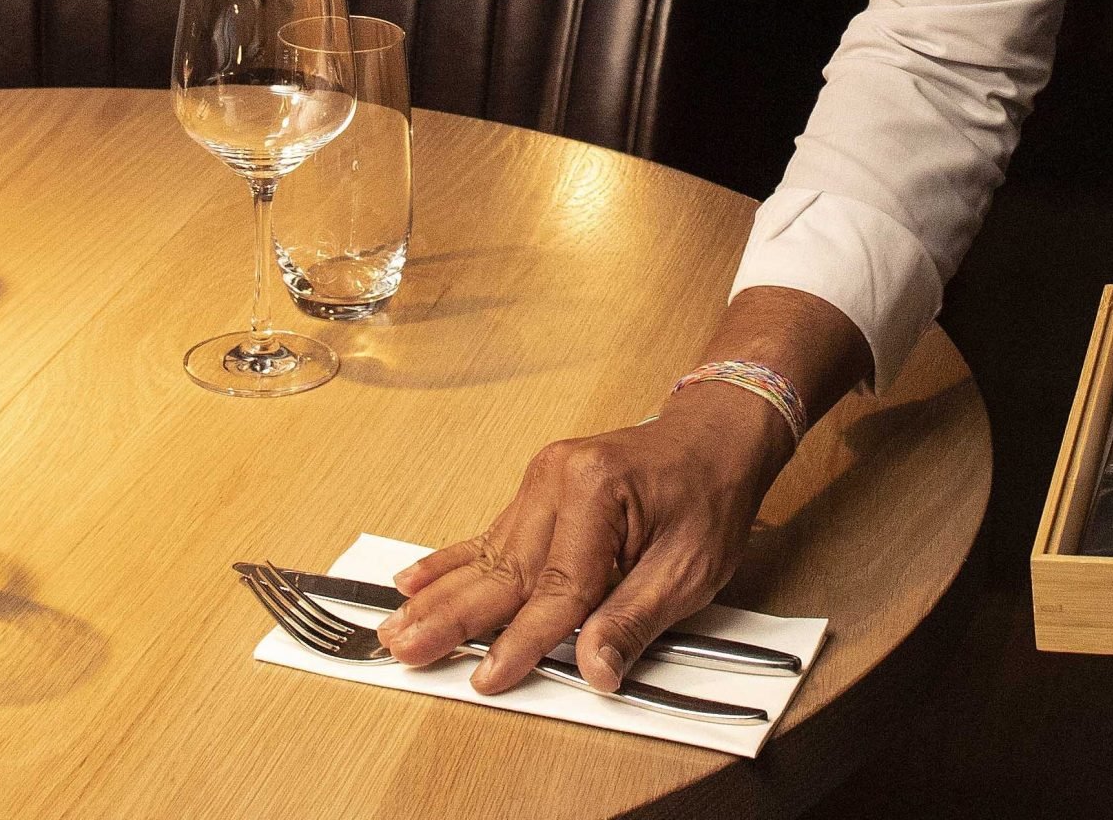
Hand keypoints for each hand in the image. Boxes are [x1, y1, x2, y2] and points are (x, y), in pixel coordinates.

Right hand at [378, 382, 787, 691]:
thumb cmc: (709, 496)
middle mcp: (561, 478)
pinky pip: (491, 535)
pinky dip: (452, 562)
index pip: (558, 586)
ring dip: (440, 597)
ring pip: (489, 555)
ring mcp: (544, 481)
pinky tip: (414, 580)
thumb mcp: (691, 567)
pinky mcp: (538, 490)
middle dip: (453, 616)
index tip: (491, 675)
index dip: (525, 639)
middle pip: (505, 567)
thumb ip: (635, 620)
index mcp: (599, 491)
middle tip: (405, 650)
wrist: (717, 437)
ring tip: (396, 628)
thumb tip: (595, 669)